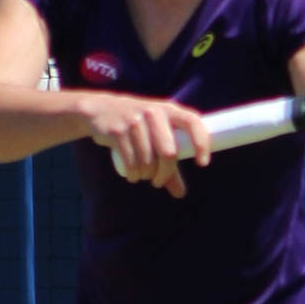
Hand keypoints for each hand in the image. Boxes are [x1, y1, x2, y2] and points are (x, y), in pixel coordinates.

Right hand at [87, 92, 211, 196]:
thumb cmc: (138, 126)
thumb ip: (170, 165)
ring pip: (148, 160)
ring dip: (147, 175)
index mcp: (169, 110)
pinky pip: (131, 161)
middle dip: (165, 173)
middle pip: (168, 152)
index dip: (201, 142)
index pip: (192, 122)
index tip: (203, 163)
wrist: (102, 110)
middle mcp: (154, 112)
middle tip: (159, 181)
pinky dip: (134, 174)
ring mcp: (134, 121)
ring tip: (144, 176)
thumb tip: (181, 194)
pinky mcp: (117, 131)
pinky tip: (134, 176)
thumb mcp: (157, 136)